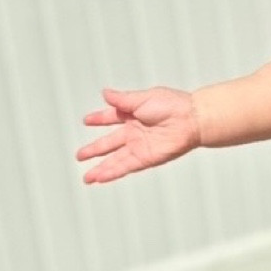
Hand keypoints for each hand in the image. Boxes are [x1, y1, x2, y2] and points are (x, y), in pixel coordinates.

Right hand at [78, 87, 199, 181]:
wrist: (191, 120)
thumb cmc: (173, 105)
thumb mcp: (142, 98)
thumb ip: (122, 99)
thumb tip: (105, 93)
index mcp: (134, 114)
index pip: (112, 117)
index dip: (99, 119)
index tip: (87, 121)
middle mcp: (136, 132)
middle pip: (110, 143)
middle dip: (94, 150)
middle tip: (80, 155)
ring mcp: (140, 146)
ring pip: (115, 159)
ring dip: (100, 168)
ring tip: (87, 177)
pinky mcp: (146, 158)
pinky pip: (125, 167)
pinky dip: (112, 173)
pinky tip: (100, 178)